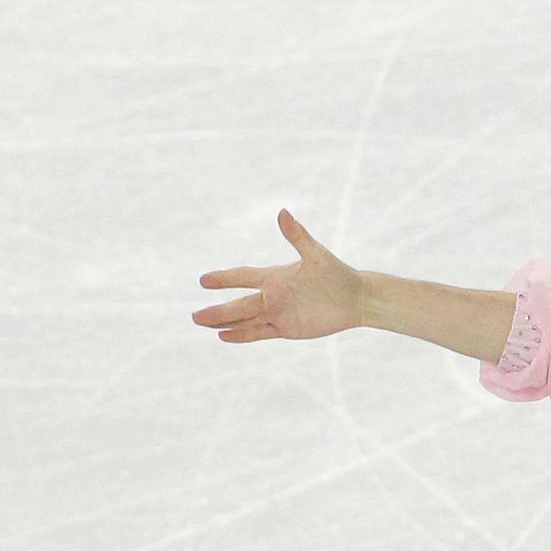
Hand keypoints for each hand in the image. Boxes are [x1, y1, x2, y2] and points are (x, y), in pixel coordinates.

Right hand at [192, 209, 365, 342]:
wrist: (355, 299)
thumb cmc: (337, 274)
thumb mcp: (316, 255)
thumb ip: (297, 236)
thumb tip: (283, 213)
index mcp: (275, 277)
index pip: (243, 277)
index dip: (224, 279)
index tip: (203, 280)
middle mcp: (273, 296)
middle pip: (239, 304)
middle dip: (218, 310)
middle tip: (194, 316)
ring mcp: (278, 313)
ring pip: (246, 320)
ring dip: (225, 323)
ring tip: (203, 324)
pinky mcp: (287, 329)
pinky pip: (260, 332)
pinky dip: (243, 335)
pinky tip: (225, 337)